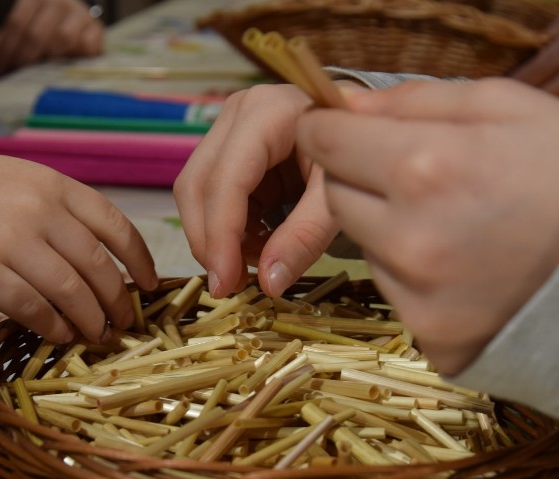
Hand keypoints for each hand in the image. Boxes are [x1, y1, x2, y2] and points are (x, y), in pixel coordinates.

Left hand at [0, 0, 103, 73]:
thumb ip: (5, 38)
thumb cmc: (45, 24)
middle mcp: (60, 0)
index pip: (17, 22)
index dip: (6, 47)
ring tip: (36, 72)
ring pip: (62, 38)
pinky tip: (64, 66)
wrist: (78, 19)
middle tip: (14, 73)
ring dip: (47, 58)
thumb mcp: (23, 25)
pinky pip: (86, 46)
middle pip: (37, 33)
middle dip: (23, 57)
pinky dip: (75, 57)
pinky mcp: (97, 30)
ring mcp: (80, 14)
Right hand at [0, 153, 157, 344]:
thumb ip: (61, 209)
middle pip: (97, 265)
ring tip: (97, 334)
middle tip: (126, 321)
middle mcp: (38, 209)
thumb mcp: (19, 180)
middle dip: (119, 299)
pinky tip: (61, 335)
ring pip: (70, 291)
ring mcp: (9, 239)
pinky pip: (32, 308)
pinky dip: (53, 326)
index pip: (116, 225)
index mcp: (53, 184)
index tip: (151, 284)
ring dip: (91, 319)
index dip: (140, 260)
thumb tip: (104, 258)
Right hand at [174, 83, 338, 298]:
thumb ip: (306, 236)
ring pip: (195, 191)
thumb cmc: (356, 155)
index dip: (220, 236)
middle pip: (197, 185)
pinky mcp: (227, 148)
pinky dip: (226, 229)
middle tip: (231, 286)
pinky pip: (210, 194)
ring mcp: (228, 127)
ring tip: (249, 266)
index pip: (227, 180)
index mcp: (268, 113)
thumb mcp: (338, 196)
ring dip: (214, 237)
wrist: (364, 130)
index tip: (225, 283)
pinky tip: (254, 246)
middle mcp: (237, 112)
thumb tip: (269, 283)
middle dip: (208, 242)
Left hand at [296, 78, 558, 372]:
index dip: (329, 130)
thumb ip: (415, 100)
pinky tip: (463, 267)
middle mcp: (410, 238)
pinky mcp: (431, 337)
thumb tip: (345, 105)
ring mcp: (419, 297)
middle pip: (335, 199)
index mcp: (424, 166)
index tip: (339, 130)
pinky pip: (395, 292)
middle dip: (360, 181)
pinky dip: (415, 277)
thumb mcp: (506, 106)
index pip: (325, 142)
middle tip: (415, 179)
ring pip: (366, 248)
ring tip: (454, 226)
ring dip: (390, 231)